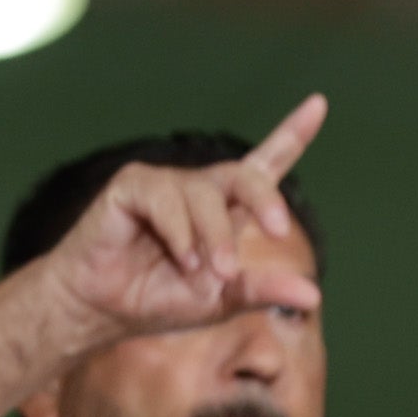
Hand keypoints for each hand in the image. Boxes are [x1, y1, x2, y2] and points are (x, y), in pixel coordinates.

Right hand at [35, 94, 327, 350]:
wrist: (99, 311)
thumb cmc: (155, 301)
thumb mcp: (219, 300)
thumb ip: (262, 291)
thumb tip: (314, 297)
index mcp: (222, 211)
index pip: (263, 167)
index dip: (291, 135)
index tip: (318, 105)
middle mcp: (196, 189)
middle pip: (245, 175)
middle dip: (266, 198)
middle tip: (279, 230)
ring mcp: (164, 184)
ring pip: (206, 194)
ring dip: (213, 237)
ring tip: (203, 273)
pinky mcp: (132, 186)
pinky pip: (167, 199)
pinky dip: (180, 232)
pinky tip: (181, 259)